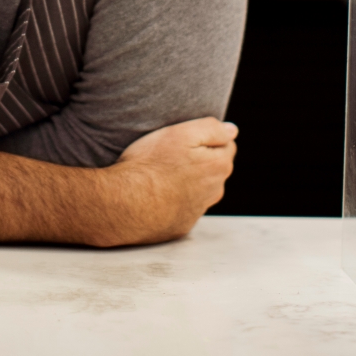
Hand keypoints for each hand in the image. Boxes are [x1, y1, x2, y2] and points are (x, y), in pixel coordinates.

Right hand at [100, 117, 236, 246]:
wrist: (123, 203)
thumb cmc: (150, 165)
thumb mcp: (181, 133)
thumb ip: (212, 129)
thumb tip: (231, 130)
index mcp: (218, 166)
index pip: (227, 146)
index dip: (206, 139)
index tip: (185, 140)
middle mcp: (214, 192)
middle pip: (215, 169)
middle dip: (200, 160)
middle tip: (171, 155)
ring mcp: (198, 211)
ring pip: (201, 189)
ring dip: (188, 181)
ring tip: (161, 174)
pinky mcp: (181, 226)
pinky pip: (184, 208)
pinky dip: (175, 200)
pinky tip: (157, 194)